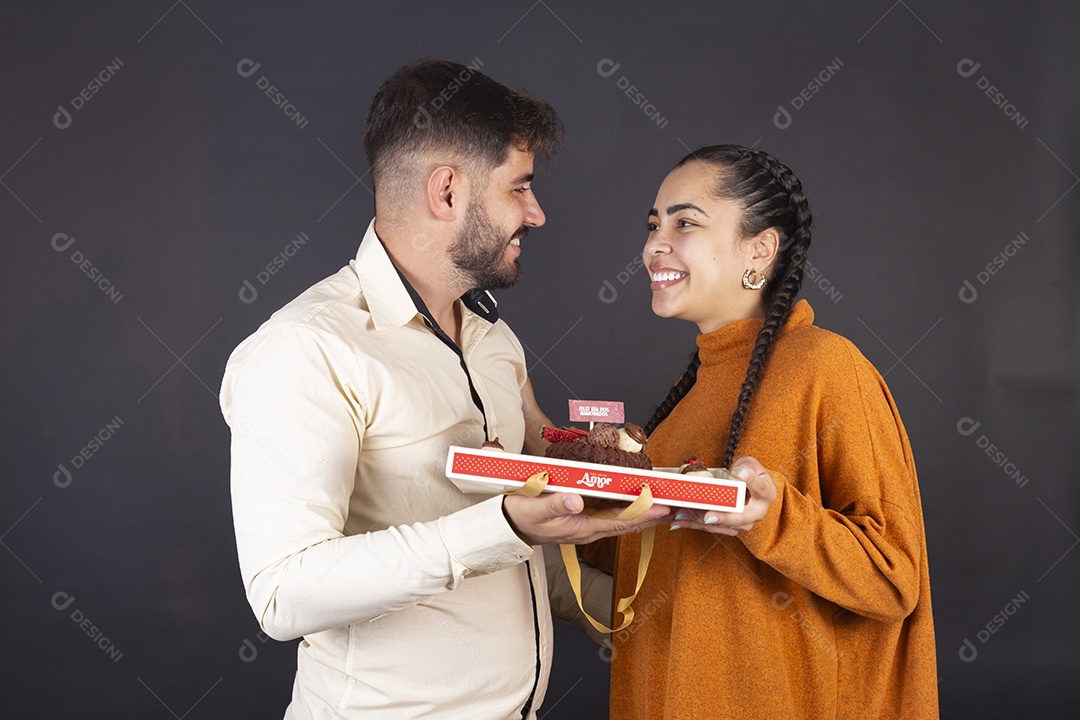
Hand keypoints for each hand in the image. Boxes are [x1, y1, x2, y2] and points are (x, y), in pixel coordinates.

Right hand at [503, 492, 670, 545]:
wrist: (508, 527)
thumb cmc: (520, 517)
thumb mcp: (534, 510)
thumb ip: (555, 504)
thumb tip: (577, 501)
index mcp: (582, 528)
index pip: (621, 521)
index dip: (644, 514)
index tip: (664, 508)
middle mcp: (589, 528)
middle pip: (628, 522)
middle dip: (652, 515)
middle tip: (675, 505)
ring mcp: (587, 524)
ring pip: (622, 518)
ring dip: (642, 511)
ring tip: (663, 503)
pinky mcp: (582, 518)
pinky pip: (611, 514)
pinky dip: (627, 507)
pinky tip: (635, 501)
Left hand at [667, 457, 776, 535]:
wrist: (752, 492)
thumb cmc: (751, 475)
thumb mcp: (751, 465)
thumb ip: (747, 466)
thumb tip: (740, 471)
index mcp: (766, 494)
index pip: (761, 488)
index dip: (751, 480)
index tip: (739, 473)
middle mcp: (756, 512)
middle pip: (741, 518)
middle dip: (723, 517)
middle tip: (708, 516)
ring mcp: (742, 523)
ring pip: (722, 525)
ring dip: (700, 521)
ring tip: (682, 514)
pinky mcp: (727, 527)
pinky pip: (710, 527)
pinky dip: (692, 524)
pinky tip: (677, 521)